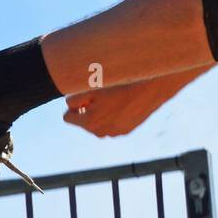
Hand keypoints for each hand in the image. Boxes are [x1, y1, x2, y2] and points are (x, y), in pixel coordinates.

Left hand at [61, 77, 177, 137]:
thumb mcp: (92, 88)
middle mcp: (101, 132)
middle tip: (100, 95)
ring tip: (112, 99)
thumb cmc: (120, 84)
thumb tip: (69, 104)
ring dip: (100, 113)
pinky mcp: (126, 130)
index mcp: (90, 122)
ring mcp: (114, 133)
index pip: (68, 117)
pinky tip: (122, 104)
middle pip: (83, 122)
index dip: (74, 104)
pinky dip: (114, 116)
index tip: (84, 95)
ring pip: (98, 123)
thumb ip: (75, 98)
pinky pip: (112, 124)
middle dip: (87, 110)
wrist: (150, 88)